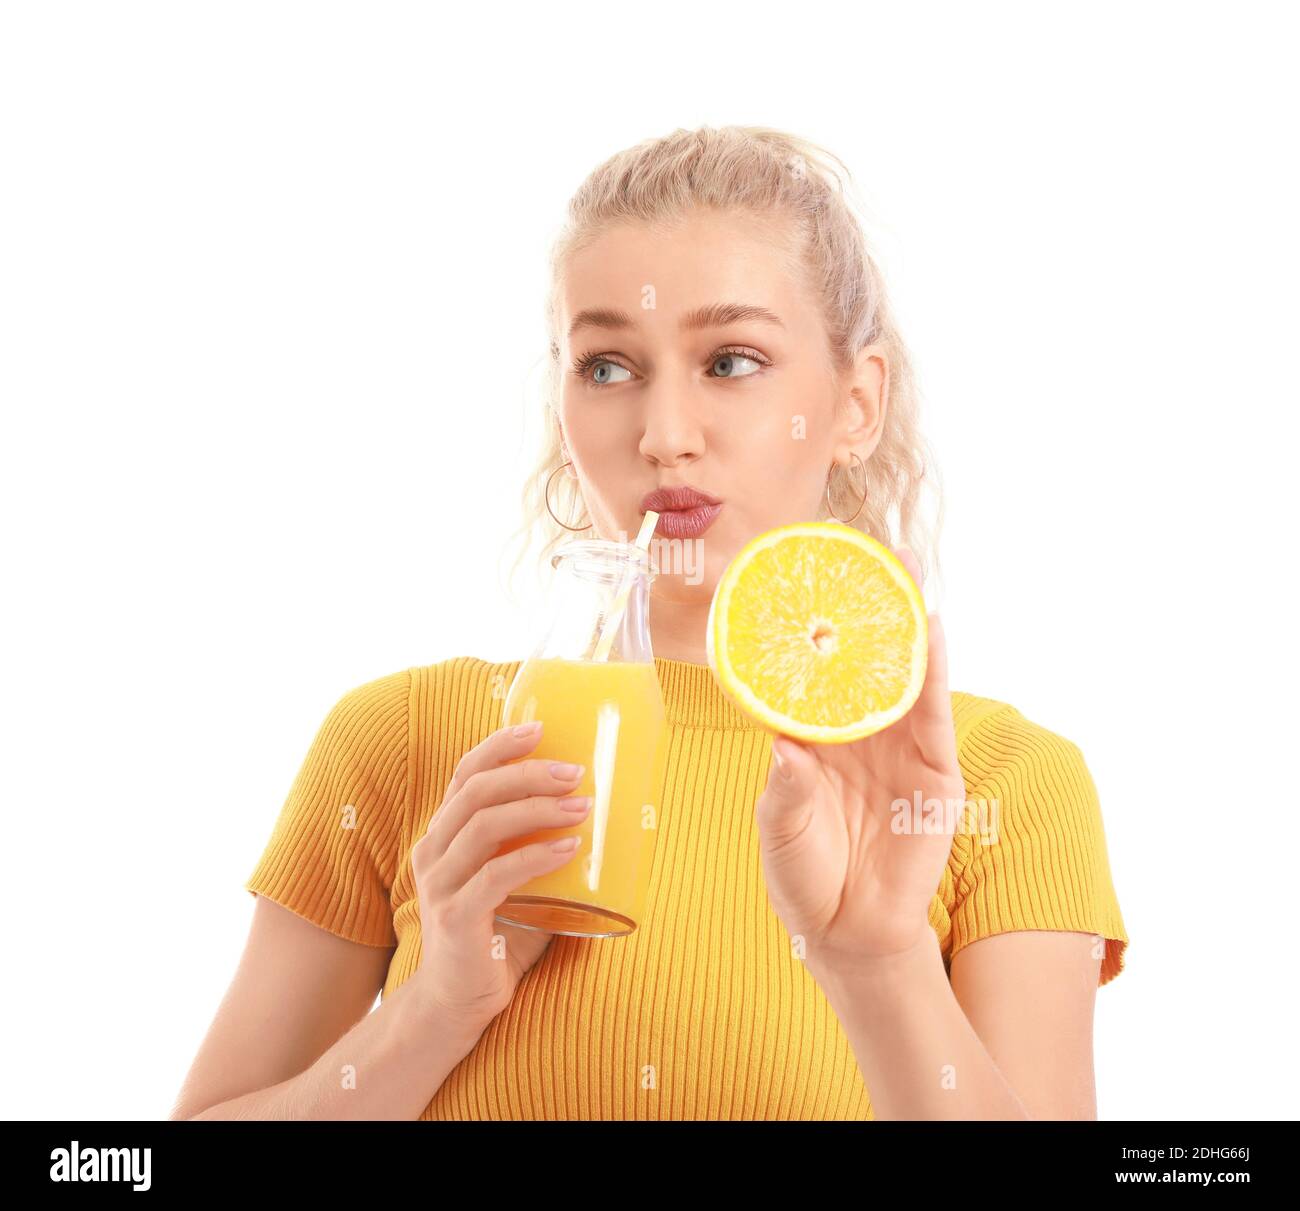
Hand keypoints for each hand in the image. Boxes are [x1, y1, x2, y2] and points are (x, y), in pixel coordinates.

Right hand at [408, 722, 588, 1032]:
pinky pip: (496, 875)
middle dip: (529, 774)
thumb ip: (540, 853)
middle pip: (476, 792)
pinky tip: (570, 848)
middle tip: (576, 772)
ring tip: (582, 806)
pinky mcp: (455, 918)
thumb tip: (607, 822)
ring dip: (538, 809)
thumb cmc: (493, 937)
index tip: (540, 728)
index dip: (500, 746)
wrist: (455, 1004)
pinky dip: (536, 856)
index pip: (465, 775)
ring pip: (485, 826)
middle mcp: (434, 852)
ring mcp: (440, 885)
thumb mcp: (513, 883)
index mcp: (443, 836)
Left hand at [754, 547, 965, 970]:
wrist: (845, 932)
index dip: (810, 629)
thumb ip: (786, 790)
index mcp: (816, 738)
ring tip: (906, 572)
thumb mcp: (780, 829)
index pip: (813, 673)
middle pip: (866, 661)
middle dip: (869, 608)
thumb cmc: (802, 875)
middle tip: (870, 550)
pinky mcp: (934, 776)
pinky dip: (935, 676)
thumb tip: (784, 746)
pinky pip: (936, 719)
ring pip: (905, 678)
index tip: (804, 578)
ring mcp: (900, 751)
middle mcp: (859, 735)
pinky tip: (932, 634)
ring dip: (907, 626)